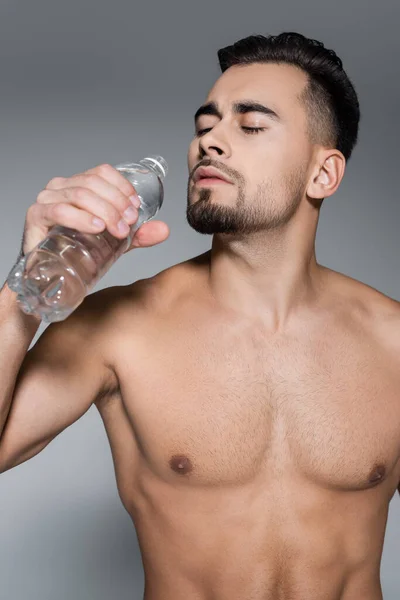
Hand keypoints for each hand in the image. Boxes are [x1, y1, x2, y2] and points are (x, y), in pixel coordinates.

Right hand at [21, 163, 169, 254]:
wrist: (50, 275)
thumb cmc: (77, 251)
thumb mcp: (113, 241)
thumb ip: (137, 234)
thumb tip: (164, 230)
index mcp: (79, 185)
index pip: (103, 172)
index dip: (122, 187)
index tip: (136, 209)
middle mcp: (61, 187)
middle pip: (94, 183)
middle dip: (117, 203)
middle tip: (129, 224)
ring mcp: (47, 199)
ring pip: (80, 194)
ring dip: (105, 210)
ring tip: (118, 230)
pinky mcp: (36, 216)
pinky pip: (59, 210)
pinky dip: (81, 217)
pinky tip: (96, 227)